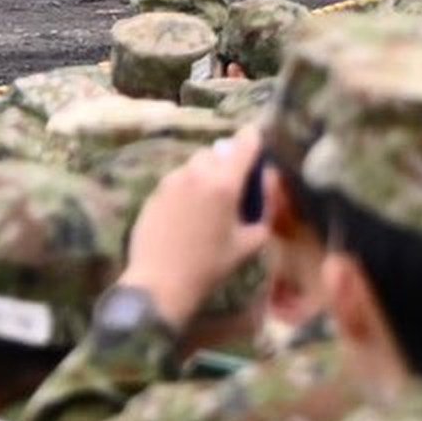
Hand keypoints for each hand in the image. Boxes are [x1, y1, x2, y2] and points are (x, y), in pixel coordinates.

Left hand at [121, 131, 270, 332]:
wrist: (160, 281)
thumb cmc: (210, 266)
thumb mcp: (249, 243)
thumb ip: (263, 210)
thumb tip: (267, 185)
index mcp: (224, 184)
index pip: (243, 145)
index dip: (253, 139)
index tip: (257, 139)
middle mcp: (195, 174)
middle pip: (216, 152)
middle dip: (227, 161)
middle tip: (234, 184)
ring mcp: (170, 181)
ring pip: (193, 164)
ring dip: (205, 173)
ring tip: (210, 202)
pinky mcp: (154, 191)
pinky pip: (176, 180)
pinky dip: (187, 187)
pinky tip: (188, 214)